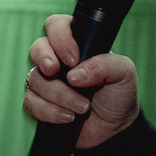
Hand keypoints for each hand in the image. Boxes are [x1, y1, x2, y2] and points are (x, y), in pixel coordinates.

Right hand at [25, 13, 139, 149]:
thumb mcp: (124, 74)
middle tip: (56, 72)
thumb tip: (75, 74)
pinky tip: (69, 117)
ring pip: (35, 79)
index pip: (57, 26)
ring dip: (60, 95)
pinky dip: (50, 111)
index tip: (74, 59)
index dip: (60, 38)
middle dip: (44, 59)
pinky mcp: (40, 104)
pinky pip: (31, 103)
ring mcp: (46, 82)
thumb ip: (106, 65)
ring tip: (84, 107)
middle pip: (37, 48)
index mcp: (76, 44)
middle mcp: (58, 60)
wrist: (115, 129)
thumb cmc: (118, 95)